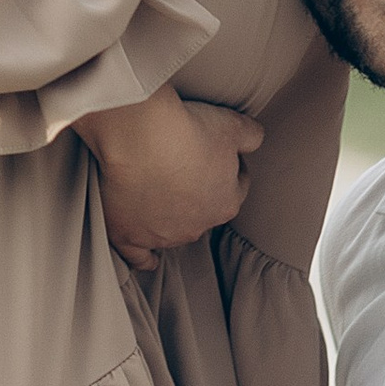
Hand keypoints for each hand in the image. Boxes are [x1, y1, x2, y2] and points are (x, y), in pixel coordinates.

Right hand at [79, 87, 262, 263]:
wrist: (141, 138)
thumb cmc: (187, 131)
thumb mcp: (233, 126)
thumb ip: (251, 136)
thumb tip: (254, 140)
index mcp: (226, 203)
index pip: (236, 186)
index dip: (227, 165)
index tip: (212, 149)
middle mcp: (198, 226)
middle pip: (203, 209)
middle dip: (196, 191)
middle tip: (180, 162)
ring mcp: (162, 235)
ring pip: (173, 230)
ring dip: (169, 214)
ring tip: (155, 187)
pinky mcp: (129, 237)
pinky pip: (138, 256)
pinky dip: (143, 258)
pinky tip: (148, 259)